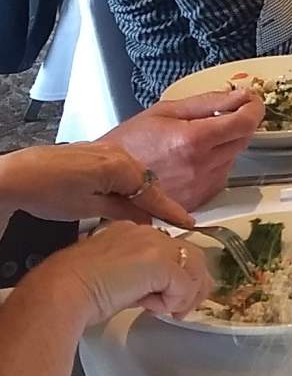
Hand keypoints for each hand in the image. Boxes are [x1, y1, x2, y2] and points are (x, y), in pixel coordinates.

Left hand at [0, 143, 193, 227]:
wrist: (20, 175)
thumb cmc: (48, 190)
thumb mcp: (90, 208)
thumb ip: (122, 212)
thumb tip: (144, 220)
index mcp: (122, 166)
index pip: (154, 192)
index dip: (172, 210)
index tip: (187, 222)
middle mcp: (118, 154)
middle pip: (147, 182)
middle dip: (157, 203)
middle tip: (167, 223)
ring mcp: (105, 152)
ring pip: (133, 176)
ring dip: (139, 195)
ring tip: (143, 217)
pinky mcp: (93, 155)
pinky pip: (120, 171)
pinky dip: (125, 187)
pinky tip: (120, 200)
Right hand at [39, 222, 209, 326]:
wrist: (61, 291)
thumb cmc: (75, 291)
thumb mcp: (112, 278)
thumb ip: (135, 279)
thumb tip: (152, 294)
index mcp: (131, 231)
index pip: (168, 248)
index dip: (173, 274)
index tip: (164, 297)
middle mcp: (146, 232)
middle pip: (188, 253)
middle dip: (191, 283)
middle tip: (180, 309)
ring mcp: (155, 244)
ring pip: (194, 266)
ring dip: (186, 294)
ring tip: (170, 312)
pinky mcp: (160, 262)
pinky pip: (185, 284)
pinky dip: (176, 301)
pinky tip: (155, 309)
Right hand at [101, 90, 264, 209]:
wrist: (106, 178)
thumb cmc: (131, 140)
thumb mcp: (168, 110)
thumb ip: (209, 102)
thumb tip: (241, 95)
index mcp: (192, 140)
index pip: (244, 123)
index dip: (254, 108)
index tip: (252, 100)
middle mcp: (200, 168)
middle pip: (243, 140)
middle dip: (239, 123)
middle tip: (222, 114)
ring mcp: (200, 188)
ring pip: (233, 158)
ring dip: (226, 145)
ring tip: (196, 139)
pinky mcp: (197, 201)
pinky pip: (220, 176)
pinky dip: (215, 164)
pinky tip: (192, 159)